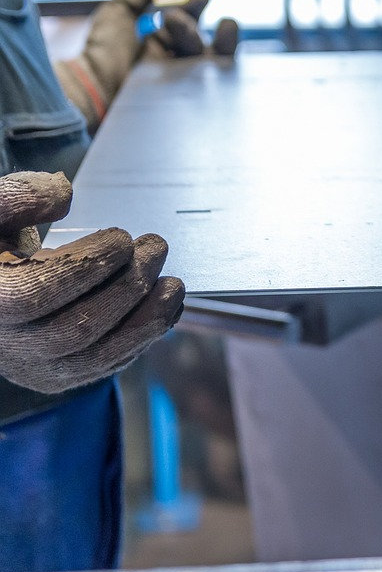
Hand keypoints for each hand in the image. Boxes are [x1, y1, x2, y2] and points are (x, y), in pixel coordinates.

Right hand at [0, 172, 183, 393]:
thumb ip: (17, 199)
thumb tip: (63, 195)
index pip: (34, 297)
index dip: (85, 268)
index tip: (121, 239)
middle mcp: (3, 344)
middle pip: (73, 330)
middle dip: (126, 287)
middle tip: (157, 248)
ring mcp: (29, 367)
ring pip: (94, 358)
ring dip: (145, 320)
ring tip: (175, 284)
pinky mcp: (55, 377)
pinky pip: (103, 367)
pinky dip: (141, 340)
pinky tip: (166, 310)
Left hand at [56, 0, 239, 133]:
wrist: (96, 85)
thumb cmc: (102, 51)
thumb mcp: (118, 11)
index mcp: (159, 40)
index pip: (186, 20)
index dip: (195, 6)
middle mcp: (173, 59)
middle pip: (202, 38)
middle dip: (204, 21)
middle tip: (199, 7)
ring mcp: (183, 80)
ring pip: (212, 58)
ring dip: (222, 41)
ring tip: (224, 26)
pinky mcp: (190, 97)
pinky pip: (215, 81)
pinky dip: (225, 65)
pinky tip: (221, 55)